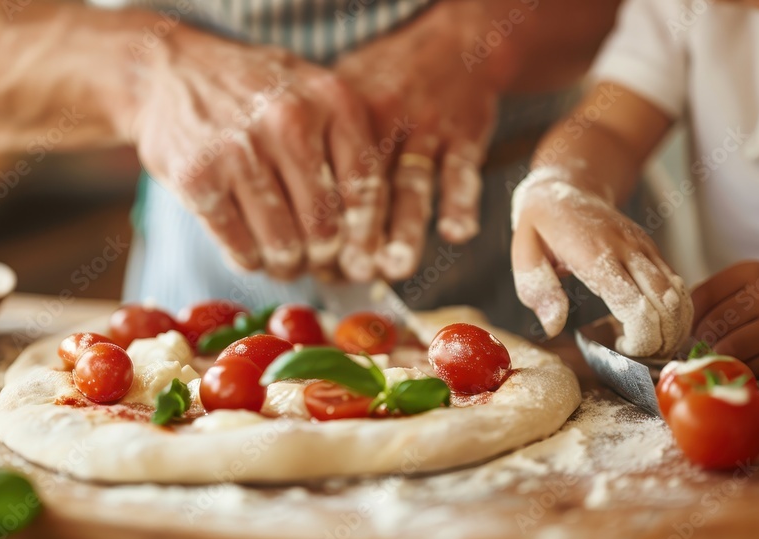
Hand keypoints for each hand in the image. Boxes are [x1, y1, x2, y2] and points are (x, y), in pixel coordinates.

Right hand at [132, 25, 385, 279]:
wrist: (170, 71)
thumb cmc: (254, 93)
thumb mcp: (311, 94)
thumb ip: (346, 148)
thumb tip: (370, 238)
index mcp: (330, 99)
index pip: (365, 188)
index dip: (365, 234)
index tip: (359, 255)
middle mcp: (288, 121)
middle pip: (324, 226)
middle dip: (322, 256)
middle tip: (316, 260)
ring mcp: (240, 150)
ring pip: (282, 244)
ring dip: (286, 264)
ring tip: (285, 261)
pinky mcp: (198, 179)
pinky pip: (240, 246)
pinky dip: (249, 259)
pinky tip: (250, 250)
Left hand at [334, 1, 503, 279]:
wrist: (453, 46)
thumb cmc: (384, 88)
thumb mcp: (342, 103)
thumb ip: (319, 159)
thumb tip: (291, 235)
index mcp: (341, 116)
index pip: (325, 175)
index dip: (321, 222)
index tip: (316, 263)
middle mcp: (380, 118)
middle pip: (366, 185)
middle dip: (360, 234)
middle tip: (352, 272)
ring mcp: (426, 126)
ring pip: (412, 182)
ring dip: (406, 228)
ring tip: (395, 266)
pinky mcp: (466, 132)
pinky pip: (463, 170)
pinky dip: (461, 202)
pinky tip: (456, 233)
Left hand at [510, 170, 693, 356]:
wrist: (568, 186)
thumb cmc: (541, 224)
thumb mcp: (525, 252)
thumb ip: (538, 289)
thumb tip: (553, 326)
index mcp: (596, 255)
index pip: (635, 305)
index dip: (639, 338)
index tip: (622, 350)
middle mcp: (628, 250)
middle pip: (666, 305)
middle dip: (661, 340)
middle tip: (638, 357)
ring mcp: (645, 249)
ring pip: (679, 295)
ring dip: (674, 328)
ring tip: (651, 347)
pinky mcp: (652, 251)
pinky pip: (677, 285)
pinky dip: (677, 312)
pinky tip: (659, 328)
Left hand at [692, 261, 758, 374]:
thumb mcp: (749, 280)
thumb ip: (716, 293)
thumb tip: (683, 318)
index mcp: (752, 272)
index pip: (702, 297)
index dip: (690, 315)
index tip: (691, 323)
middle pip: (713, 324)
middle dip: (703, 336)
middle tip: (706, 339)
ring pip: (729, 347)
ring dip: (720, 352)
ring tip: (723, 348)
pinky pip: (751, 364)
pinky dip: (741, 364)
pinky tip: (744, 356)